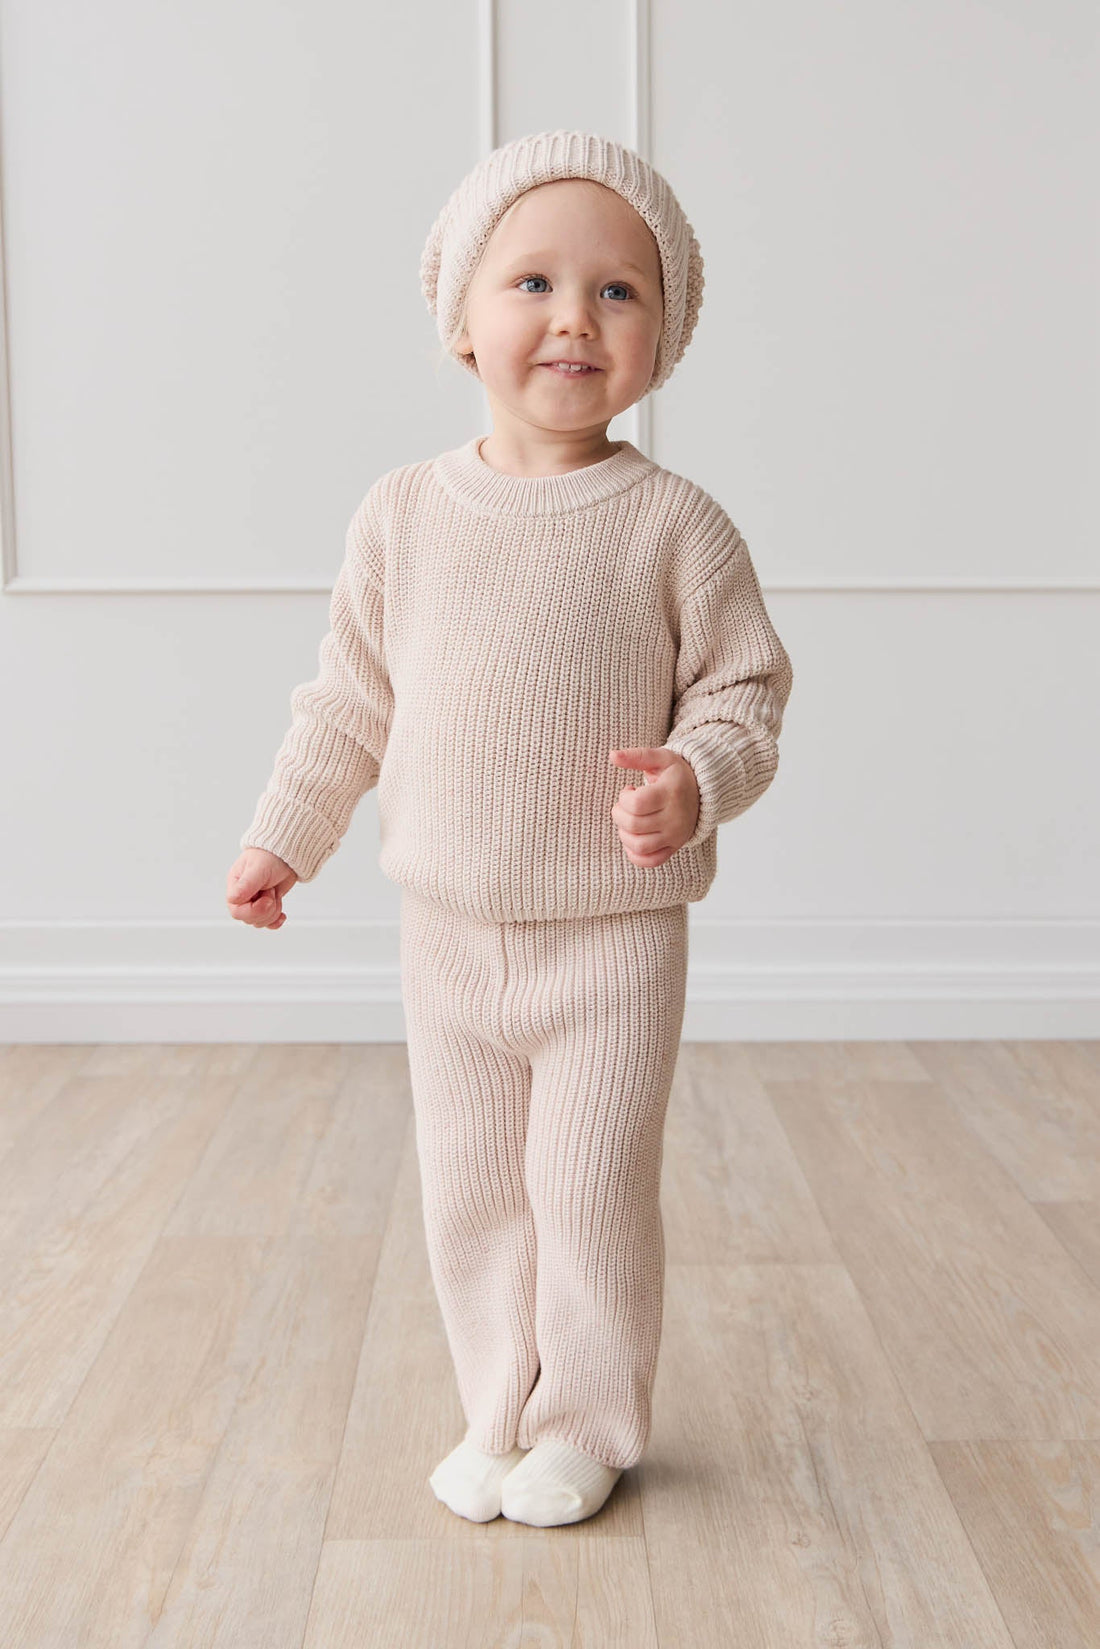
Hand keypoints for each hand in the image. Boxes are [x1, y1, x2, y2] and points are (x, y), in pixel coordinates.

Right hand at [226, 847, 298, 928]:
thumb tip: (233, 899)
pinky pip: (267, 922)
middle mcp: (243, 896)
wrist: (287, 854)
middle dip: (265, 910)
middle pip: (248, 919)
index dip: (254, 910)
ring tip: (275, 893)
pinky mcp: (267, 905)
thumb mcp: (258, 869)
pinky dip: (275, 921)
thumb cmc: (270, 856)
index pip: (237, 911)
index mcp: (235, 886)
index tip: (267, 898)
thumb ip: (246, 885)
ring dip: (272, 912)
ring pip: (259, 922)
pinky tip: (282, 915)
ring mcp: (255, 902)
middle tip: (272, 893)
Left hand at [609, 746, 699, 867]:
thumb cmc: (676, 774)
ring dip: (624, 834)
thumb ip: (636, 756)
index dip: (623, 798)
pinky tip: (633, 839)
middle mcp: (675, 818)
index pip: (635, 804)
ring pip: (639, 846)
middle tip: (626, 805)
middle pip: (632, 825)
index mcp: (670, 793)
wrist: (704, 792)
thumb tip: (612, 755)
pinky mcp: (674, 847)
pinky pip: (651, 861)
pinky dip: (635, 855)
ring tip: (629, 821)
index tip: (629, 790)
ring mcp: (675, 835)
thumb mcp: (660, 758)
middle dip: (619, 814)